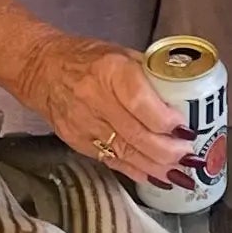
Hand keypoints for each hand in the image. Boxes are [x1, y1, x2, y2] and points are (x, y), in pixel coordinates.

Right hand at [27, 37, 200, 192]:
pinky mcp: (78, 142)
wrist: (42, 70)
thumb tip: (184, 101)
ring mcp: (84, 125)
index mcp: (110, 71)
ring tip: (181, 174)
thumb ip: (151, 77)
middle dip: (167, 151)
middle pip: (136, 135)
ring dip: (157, 168)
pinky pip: (112, 161)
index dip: (165, 121)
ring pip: (126, 153)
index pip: (140, 102)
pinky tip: (156, 178)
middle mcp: (95, 99)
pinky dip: (137, 172)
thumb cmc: (88, 58)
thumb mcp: (123, 54)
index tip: (186, 130)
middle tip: (189, 157)